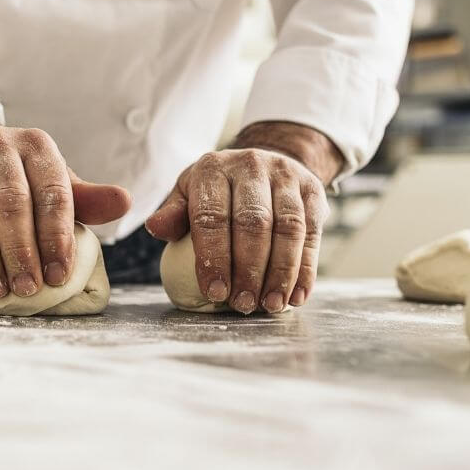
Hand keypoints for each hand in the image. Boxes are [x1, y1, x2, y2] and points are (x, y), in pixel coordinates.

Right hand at [0, 111, 130, 298]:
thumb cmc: (19, 180)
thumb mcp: (54, 185)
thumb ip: (87, 200)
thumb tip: (125, 203)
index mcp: (36, 146)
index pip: (53, 193)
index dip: (57, 238)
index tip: (59, 276)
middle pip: (10, 203)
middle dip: (20, 252)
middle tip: (28, 288)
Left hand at [145, 122, 340, 313]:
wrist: (264, 164)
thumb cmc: (218, 191)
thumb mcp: (189, 194)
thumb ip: (174, 214)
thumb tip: (156, 228)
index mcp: (213, 169)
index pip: (212, 216)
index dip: (214, 257)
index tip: (215, 292)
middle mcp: (251, 166)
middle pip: (253, 223)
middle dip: (248, 269)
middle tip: (243, 304)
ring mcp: (286, 176)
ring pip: (288, 228)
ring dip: (280, 273)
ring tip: (270, 305)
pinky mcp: (313, 190)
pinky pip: (312, 233)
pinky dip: (306, 269)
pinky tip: (296, 295)